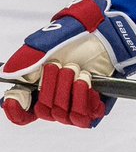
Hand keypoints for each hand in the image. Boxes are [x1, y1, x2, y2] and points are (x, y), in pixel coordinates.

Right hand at [3, 0, 135, 127]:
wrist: (109, 34)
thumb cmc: (79, 36)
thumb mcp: (48, 41)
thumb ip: (28, 58)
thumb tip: (9, 74)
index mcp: (37, 85)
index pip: (21, 111)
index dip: (16, 109)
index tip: (18, 98)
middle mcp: (55, 97)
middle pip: (42, 110)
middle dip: (51, 86)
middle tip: (63, 66)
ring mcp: (75, 103)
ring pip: (61, 114)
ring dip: (68, 90)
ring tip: (78, 70)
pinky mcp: (93, 106)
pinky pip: (83, 118)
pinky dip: (83, 98)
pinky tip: (87, 81)